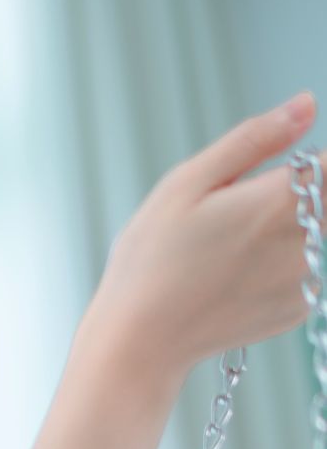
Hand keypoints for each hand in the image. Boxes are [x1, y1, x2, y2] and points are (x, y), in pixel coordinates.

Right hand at [92, 94, 320, 374]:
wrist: (140, 344)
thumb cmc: (151, 261)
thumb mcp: (186, 183)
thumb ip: (254, 139)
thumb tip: (307, 105)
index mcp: (279, 199)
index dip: (310, 161)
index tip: (280, 171)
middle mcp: (304, 242)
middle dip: (302, 194)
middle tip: (244, 212)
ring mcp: (305, 280)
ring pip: (320, 233)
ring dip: (293, 229)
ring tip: (236, 246)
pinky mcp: (299, 309)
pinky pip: (309, 270)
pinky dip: (285, 265)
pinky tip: (238, 276)